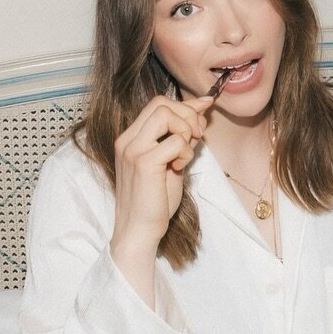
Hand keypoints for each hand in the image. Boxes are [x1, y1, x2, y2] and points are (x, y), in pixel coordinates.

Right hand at [109, 93, 214, 261]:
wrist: (139, 230)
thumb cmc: (155, 201)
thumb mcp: (171, 161)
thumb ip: (181, 136)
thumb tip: (201, 109)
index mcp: (131, 138)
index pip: (158, 104)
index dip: (185, 105)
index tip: (205, 112)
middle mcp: (128, 140)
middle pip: (160, 102)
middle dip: (187, 114)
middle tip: (197, 138)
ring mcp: (133, 149)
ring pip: (165, 114)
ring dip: (185, 130)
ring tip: (186, 154)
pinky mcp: (144, 162)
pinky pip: (175, 141)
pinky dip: (185, 152)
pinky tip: (180, 167)